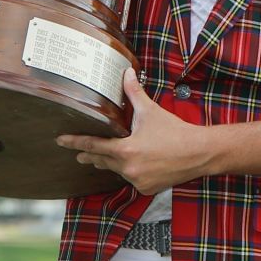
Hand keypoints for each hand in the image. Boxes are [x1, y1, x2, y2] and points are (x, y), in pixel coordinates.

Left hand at [57, 71, 210, 195]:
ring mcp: (138, 180)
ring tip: (101, 158)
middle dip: (90, 156)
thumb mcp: (151, 111)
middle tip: (79, 154)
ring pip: (118, 170)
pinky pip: (133, 179)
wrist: (199, 153)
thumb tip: (127, 72)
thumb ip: (134, 92)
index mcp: (125, 149)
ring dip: (113, 163)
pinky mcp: (148, 189)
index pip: (93, 145)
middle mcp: (128, 168)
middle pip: (102, 161)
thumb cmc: (175, 131)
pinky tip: (136, 164)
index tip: (61, 140)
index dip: (76, 142)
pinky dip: (132, 171)